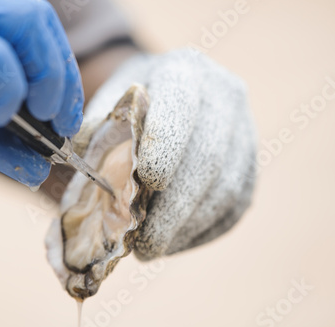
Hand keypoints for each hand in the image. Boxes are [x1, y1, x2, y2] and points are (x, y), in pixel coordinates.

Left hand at [79, 49, 256, 259]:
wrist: (167, 94)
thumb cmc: (131, 103)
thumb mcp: (109, 102)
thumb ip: (99, 129)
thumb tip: (84, 169)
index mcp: (184, 70)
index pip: (181, 105)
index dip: (167, 143)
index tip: (148, 181)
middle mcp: (224, 95)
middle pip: (209, 156)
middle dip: (175, 205)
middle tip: (144, 242)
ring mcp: (244, 130)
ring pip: (228, 187)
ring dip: (188, 225)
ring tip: (153, 248)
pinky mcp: (249, 162)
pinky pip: (237, 203)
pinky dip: (205, 230)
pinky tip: (175, 242)